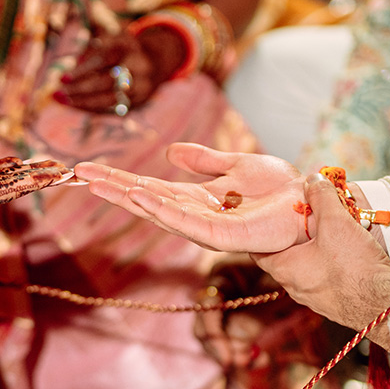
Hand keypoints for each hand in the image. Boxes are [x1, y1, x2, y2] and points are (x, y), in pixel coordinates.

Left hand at [55, 32, 161, 112]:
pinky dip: (92, 107)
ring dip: (84, 102)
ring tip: (63, 101)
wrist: (154, 62)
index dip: (82, 70)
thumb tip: (72, 68)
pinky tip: (75, 105)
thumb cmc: (121, 48)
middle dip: (81, 89)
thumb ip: (90, 49)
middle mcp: (138, 68)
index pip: (104, 60)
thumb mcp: (109, 39)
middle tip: (58, 94)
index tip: (62, 79)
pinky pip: (112, 109)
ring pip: (110, 99)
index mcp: (129, 47)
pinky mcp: (138, 103)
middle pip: (107, 82)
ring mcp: (141, 87)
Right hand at [74, 142, 308, 252]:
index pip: (148, 188)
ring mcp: (206, 227)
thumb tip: (170, 152)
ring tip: (101, 184)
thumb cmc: (278, 189)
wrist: (309, 204)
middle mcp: (194, 215)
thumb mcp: (235, 164)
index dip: (119, 179)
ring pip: (159, 212)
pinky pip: (187, 222)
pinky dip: (163, 210)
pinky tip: (142, 197)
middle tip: (80, 175)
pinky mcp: (224, 236)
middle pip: (145, 200)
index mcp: (194, 199)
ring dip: (129, 198)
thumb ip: (204, 160)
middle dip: (113, 189)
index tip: (89, 169)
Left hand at [251, 173, 389, 347]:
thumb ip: (322, 198)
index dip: (261, 231)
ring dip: (312, 248)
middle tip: (302, 217)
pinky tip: (345, 250)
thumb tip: (313, 179)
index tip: (267, 216)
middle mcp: (293, 286)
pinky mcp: (333, 302)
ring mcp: (313, 297)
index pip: (258, 249)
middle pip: (283, 255)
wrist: (386, 307)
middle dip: (291, 236)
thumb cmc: (355, 268)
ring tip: (326, 229)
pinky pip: (323, 276)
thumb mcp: (336, 223)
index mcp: (284, 269)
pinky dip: (328, 261)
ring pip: (305, 266)